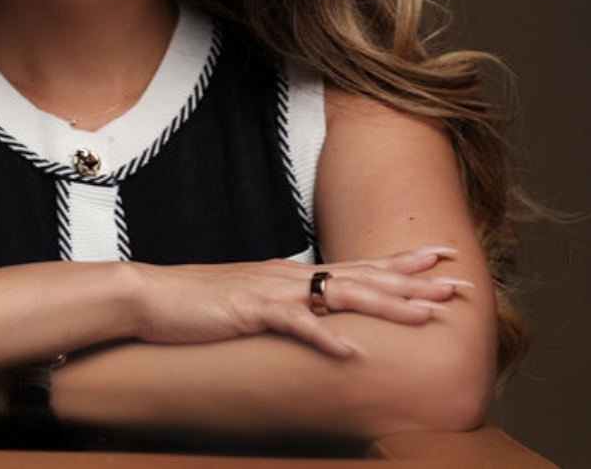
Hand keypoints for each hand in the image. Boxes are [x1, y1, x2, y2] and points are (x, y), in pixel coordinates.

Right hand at [133, 248, 471, 357]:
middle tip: (458, 284)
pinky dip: (325, 337)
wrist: (151, 296)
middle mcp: (288, 275)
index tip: (442, 257)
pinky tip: (353, 350)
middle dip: (413, 281)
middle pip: (362, 276)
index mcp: (291, 273)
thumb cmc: (198, 302)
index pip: (357, 265)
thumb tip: (316, 312)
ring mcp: (270, 290)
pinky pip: (294, 325)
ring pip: (340, 294)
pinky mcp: (249, 310)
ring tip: (427, 315)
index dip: (402, 262)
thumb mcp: (251, 299)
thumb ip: (285, 304)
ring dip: (386, 305)